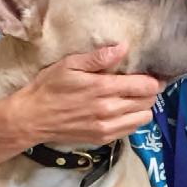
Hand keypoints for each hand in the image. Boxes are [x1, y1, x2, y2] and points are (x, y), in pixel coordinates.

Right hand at [2, 42, 162, 147]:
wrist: (33, 118)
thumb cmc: (49, 87)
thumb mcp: (70, 65)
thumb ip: (98, 58)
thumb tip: (123, 47)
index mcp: (102, 88)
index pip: (144, 86)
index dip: (154, 80)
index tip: (152, 75)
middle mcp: (109, 110)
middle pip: (147, 102)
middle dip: (150, 92)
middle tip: (142, 85)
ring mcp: (107, 127)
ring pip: (143, 118)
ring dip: (143, 108)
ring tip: (133, 99)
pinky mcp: (103, 139)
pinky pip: (131, 130)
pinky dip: (132, 120)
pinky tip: (122, 112)